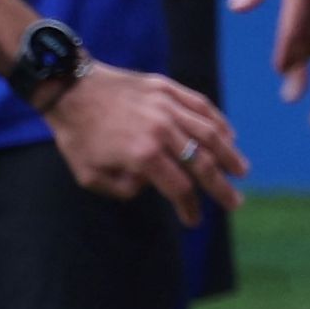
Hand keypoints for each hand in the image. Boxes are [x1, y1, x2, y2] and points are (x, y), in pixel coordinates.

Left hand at [39, 61, 245, 224]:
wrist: (69, 88)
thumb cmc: (77, 135)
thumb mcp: (89, 176)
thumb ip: (122, 189)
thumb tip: (150, 186)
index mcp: (143, 155)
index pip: (179, 188)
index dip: (189, 208)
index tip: (194, 220)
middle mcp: (162, 130)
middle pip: (203, 164)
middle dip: (221, 188)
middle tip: (234, 203)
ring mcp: (167, 106)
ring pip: (210, 133)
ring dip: (229, 155)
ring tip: (240, 171)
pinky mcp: (167, 88)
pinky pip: (201, 106)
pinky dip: (219, 122)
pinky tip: (229, 135)